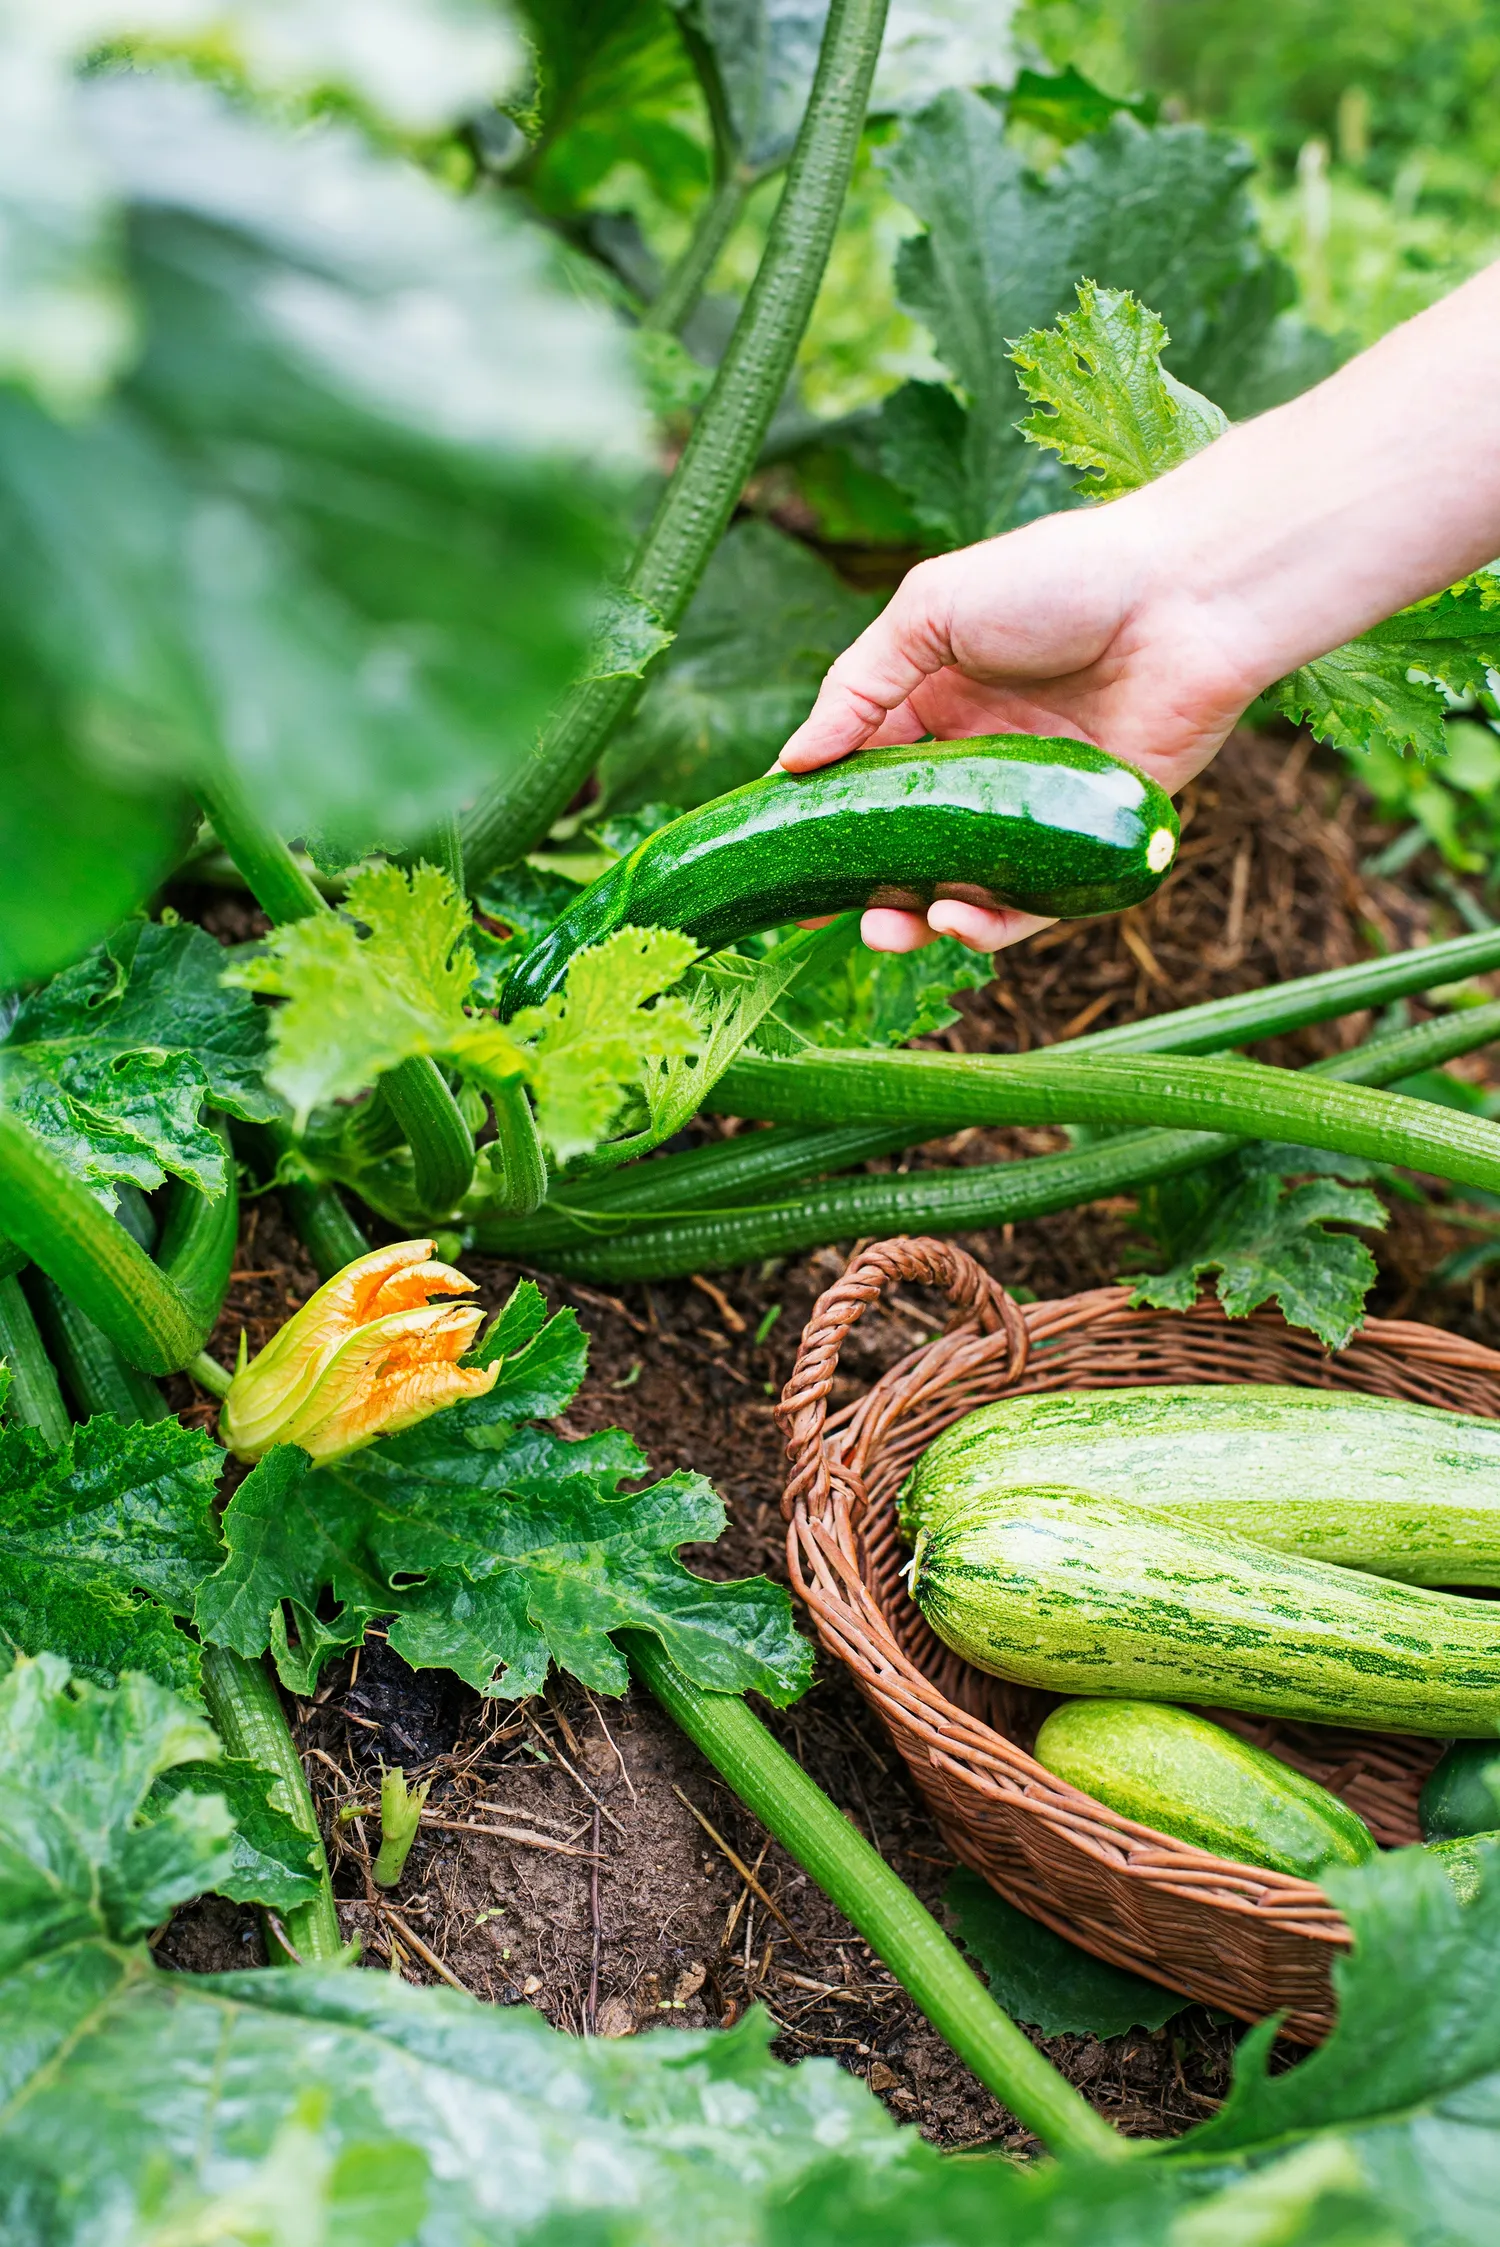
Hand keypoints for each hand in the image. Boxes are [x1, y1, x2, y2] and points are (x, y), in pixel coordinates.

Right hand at [779, 498, 1261, 954]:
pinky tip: (956, 920)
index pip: (870, 775)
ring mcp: (1037, 806)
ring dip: (919, 917)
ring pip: (966, 884)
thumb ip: (857, 687)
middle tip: (833, 913)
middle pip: (913, 843)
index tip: (791, 860)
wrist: (1186, 597)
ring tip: (888, 929)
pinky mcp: (1091, 840)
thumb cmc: (1059, 579)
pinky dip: (992, 923)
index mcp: (941, 701)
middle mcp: (986, 759)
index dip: (829, 818)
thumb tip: (791, 763)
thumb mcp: (930, 610)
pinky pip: (1036, 902)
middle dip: (869, 884)